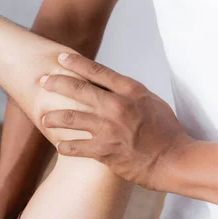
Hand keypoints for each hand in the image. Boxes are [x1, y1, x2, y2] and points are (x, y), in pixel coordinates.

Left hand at [41, 53, 193, 190]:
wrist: (175, 161)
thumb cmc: (167, 131)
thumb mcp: (151, 102)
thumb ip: (129, 93)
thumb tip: (111, 86)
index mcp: (130, 91)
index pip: (97, 70)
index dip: (75, 63)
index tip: (60, 58)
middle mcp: (117, 106)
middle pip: (78, 89)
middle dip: (56, 83)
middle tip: (43, 81)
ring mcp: (109, 129)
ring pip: (70, 119)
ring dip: (53, 118)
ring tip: (43, 118)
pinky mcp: (105, 151)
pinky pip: (76, 147)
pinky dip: (65, 145)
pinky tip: (59, 145)